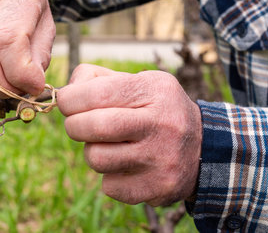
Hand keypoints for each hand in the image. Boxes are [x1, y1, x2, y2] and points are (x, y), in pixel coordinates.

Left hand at [57, 64, 201, 205]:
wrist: (203, 149)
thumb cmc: (155, 109)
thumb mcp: (139, 81)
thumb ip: (97, 79)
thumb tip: (65, 95)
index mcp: (154, 90)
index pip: (96, 93)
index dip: (69, 99)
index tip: (68, 103)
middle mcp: (161, 124)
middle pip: (93, 127)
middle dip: (74, 126)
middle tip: (79, 125)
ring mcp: (161, 159)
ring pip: (96, 159)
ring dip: (93, 152)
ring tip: (108, 146)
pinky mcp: (158, 188)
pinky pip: (109, 186)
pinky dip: (110, 177)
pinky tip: (126, 166)